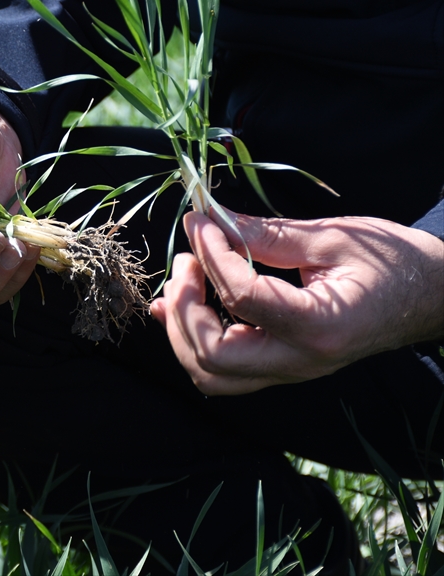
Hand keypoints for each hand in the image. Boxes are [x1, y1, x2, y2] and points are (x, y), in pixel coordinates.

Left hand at [150, 211, 443, 394]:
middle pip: (213, 356)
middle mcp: (301, 361)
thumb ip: (267, 234)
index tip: (200, 222)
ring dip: (182, 329)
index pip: (242, 298)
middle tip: (187, 261)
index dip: (211, 255)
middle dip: (185, 307)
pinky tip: (177, 303)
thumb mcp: (332, 238)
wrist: (434, 296)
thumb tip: (209, 221)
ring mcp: (290, 370)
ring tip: (183, 280)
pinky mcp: (281, 365)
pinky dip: (190, 337)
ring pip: (210, 374)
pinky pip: (223, 367)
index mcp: (320, 326)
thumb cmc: (393, 263)